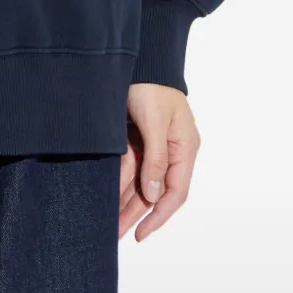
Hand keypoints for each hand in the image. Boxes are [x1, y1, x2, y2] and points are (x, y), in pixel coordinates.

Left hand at [119, 83, 199, 240]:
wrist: (140, 57)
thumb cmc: (151, 86)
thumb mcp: (155, 122)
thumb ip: (156, 159)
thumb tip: (156, 195)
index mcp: (185, 149)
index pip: (175, 193)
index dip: (158, 217)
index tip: (140, 234)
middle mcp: (171, 151)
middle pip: (154, 191)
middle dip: (135, 214)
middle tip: (115, 234)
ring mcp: (153, 144)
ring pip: (139, 181)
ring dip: (124, 201)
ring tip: (107, 222)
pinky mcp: (136, 137)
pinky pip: (129, 166)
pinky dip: (118, 181)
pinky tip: (107, 196)